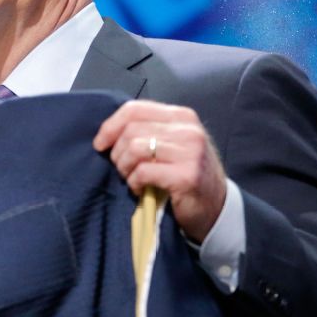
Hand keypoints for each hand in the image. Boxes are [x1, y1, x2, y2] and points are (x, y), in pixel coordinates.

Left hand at [93, 99, 227, 242]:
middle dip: (117, 152)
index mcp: (181, 116)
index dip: (110, 126)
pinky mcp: (186, 175)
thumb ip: (147, 131)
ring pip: (134, 149)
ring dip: (124, 168)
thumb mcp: (171, 144)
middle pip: (131, 130)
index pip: (134, 109)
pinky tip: (140, 189)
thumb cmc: (185, 174)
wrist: (216, 208)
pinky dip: (134, 182)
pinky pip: (143, 172)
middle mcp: (188, 130)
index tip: (100, 144)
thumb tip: (107, 132)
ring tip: (132, 178)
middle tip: (122, 168)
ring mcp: (190, 152)